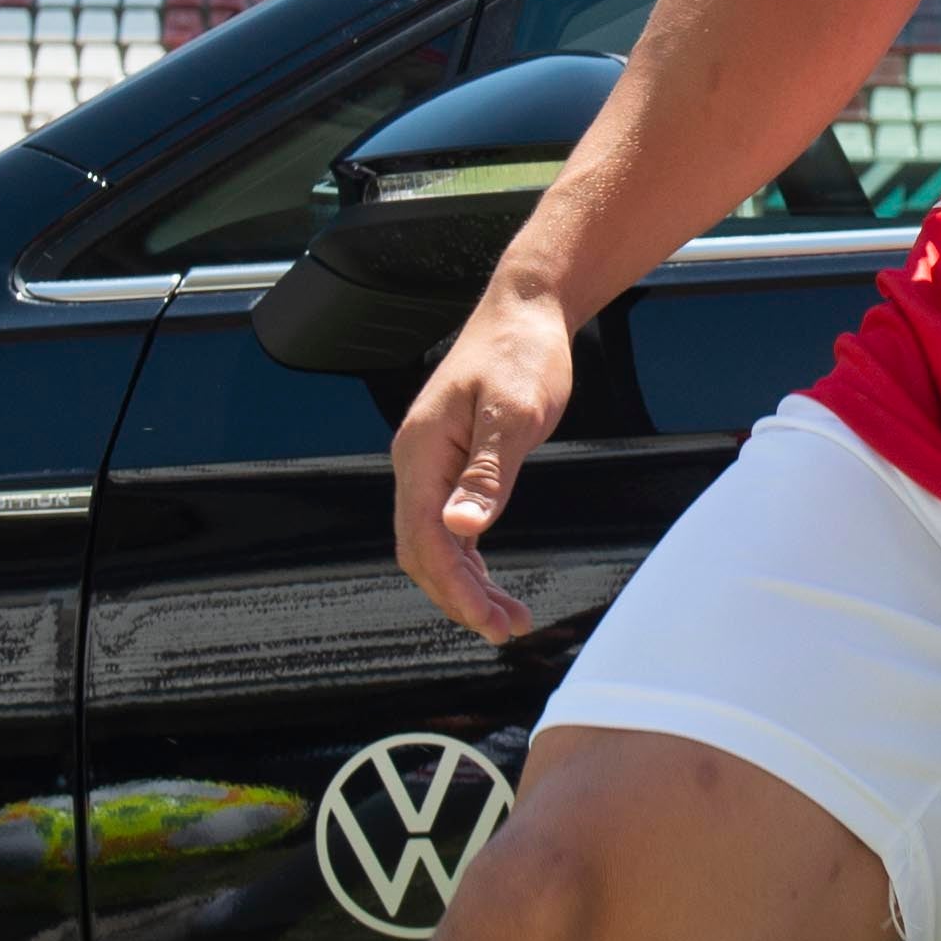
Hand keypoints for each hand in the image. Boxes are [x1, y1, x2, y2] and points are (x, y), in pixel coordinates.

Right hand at [388, 279, 583, 640]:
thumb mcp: (514, 413)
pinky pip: (448, 526)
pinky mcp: (450, 464)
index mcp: (422, 452)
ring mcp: (430, 464)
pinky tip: (491, 583)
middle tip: (506, 630)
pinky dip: (468, 561)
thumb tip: (462, 529)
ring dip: (465, 586)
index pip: (426, 538)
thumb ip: (488, 473)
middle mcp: (416, 462)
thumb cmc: (522, 353)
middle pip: (420, 551)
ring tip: (509, 619)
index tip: (491, 622)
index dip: (455, 588)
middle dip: (459, 597)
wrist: (524, 311)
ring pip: (433, 544)